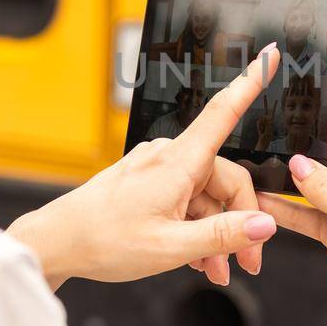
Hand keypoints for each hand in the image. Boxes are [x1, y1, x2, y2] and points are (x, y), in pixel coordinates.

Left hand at [10, 46, 283, 287]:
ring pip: (207, 197)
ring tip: (215, 269)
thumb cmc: (101, 240)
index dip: (251, 82)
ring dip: (217, 233)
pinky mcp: (148, 183)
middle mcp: (169, 158)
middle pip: (226, 180)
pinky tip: (196, 257)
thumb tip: (263, 225)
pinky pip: (187, 201)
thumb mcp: (170, 246)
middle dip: (240, 222)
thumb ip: (222, 235)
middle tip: (247, 261)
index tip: (270, 56)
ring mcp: (157, 170)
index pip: (223, 112)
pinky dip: (196, 229)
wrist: (56, 243)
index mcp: (177, 163)